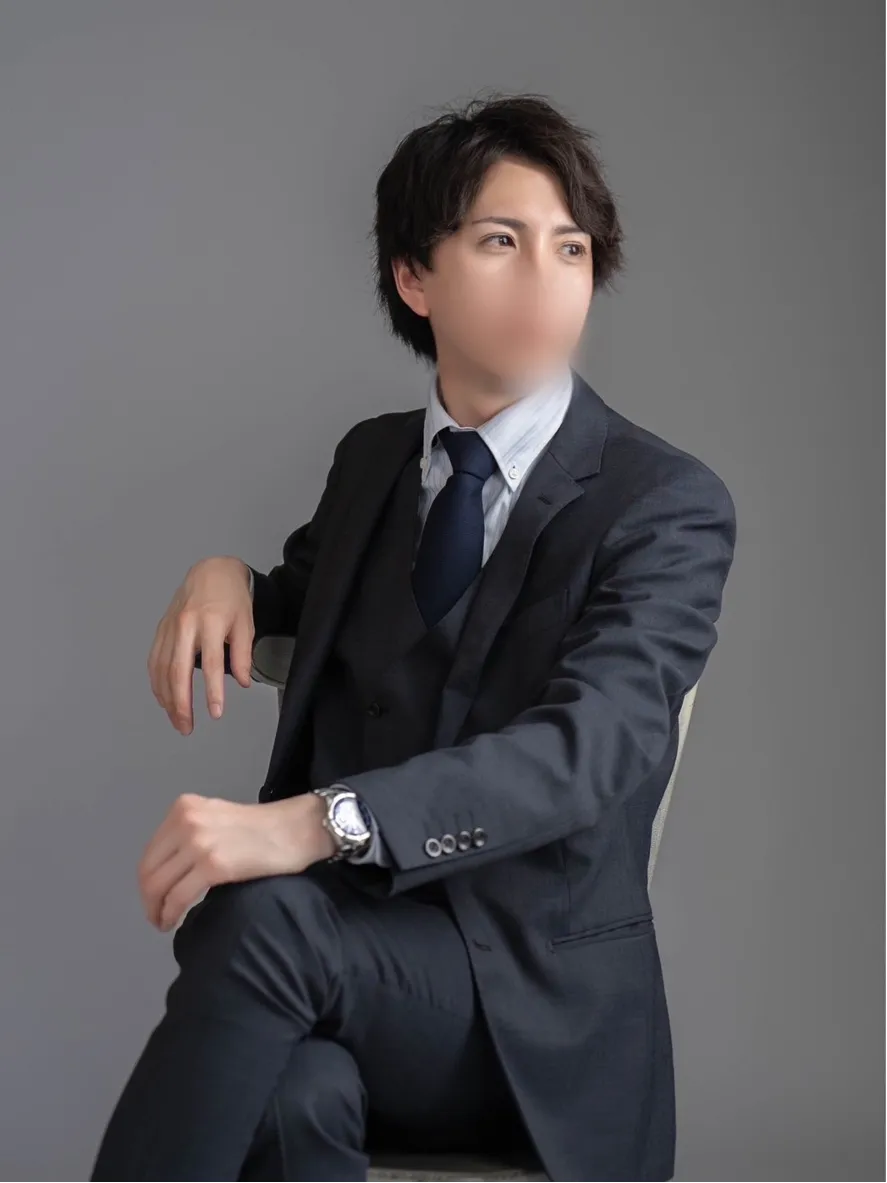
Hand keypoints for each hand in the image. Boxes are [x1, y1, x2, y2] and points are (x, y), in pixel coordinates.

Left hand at [138, 792, 335, 931]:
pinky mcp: (213, 864)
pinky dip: (171, 914)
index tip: (154, 898)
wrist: (298, 829)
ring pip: (158, 886)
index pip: (151, 852)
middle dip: (149, 899)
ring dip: (156, 910)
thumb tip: (171, 869)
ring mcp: (199, 843)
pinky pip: (178, 897)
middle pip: (149, 871)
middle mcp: (186, 822)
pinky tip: (175, 922)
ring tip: (164, 922)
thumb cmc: (264, 828)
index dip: (147, 881)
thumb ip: (191, 834)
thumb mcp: (217, 818)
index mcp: (184, 808)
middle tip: (156, 917)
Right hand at [148, 556, 252, 733]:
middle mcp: (185, 625)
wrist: (211, 571)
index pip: (212, 664)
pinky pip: (154, 660)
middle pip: (178, 670)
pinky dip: (157, 682)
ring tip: (177, 720)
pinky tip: (163, 699)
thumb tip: (243, 683)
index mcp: (210, 622)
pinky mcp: (160, 629)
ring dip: (167, 698)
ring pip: (162, 669)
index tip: (216, 713)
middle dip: (181, 703)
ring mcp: (169, 627)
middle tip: (187, 727)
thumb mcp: (246, 623)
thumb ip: (243, 654)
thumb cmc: (232, 598)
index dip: (213, 691)